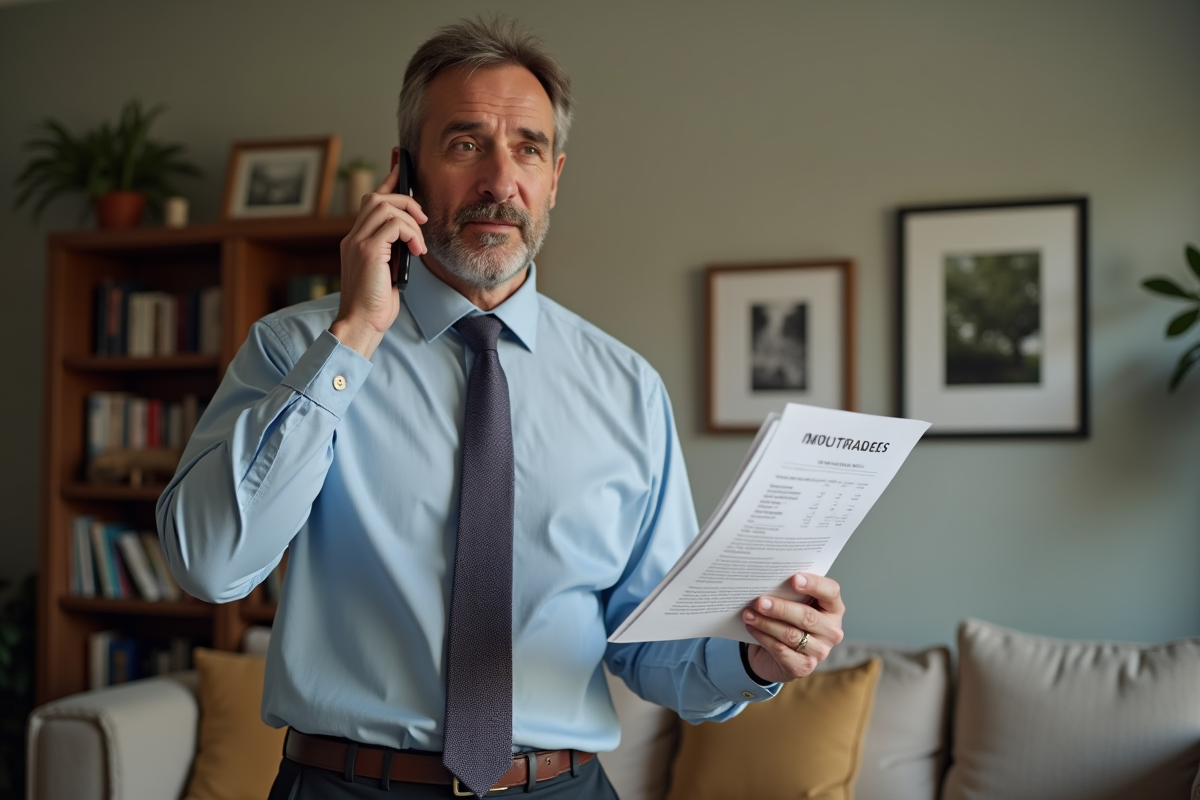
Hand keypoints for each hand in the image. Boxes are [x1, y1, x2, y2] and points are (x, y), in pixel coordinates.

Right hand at [330, 164, 427, 358]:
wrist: (362, 323)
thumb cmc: (376, 303)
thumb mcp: (388, 270)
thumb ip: (393, 250)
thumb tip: (412, 235)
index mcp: (356, 240)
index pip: (371, 201)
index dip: (388, 181)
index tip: (402, 167)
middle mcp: (352, 237)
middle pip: (376, 197)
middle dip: (404, 198)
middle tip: (422, 218)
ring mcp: (357, 242)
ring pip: (385, 206)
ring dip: (410, 220)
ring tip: (419, 242)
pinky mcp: (367, 251)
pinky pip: (394, 225)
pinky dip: (411, 233)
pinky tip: (417, 251)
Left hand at [741, 573, 844, 683]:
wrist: (780, 655)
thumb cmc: (789, 620)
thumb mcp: (795, 604)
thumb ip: (790, 592)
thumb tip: (768, 580)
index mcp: (833, 609)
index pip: (831, 592)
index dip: (814, 584)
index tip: (794, 578)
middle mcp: (831, 631)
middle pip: (808, 616)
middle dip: (781, 608)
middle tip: (760, 601)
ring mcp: (820, 651)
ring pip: (791, 635)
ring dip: (766, 623)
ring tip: (748, 614)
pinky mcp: (803, 667)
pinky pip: (780, 649)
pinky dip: (762, 637)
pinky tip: (751, 627)